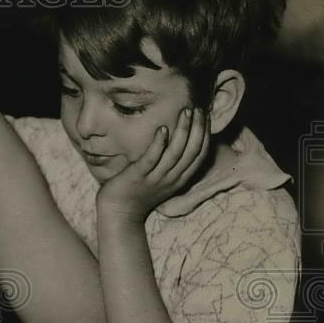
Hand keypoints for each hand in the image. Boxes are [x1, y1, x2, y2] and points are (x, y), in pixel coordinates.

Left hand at [96, 107, 210, 222]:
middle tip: (198, 109)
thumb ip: (167, 162)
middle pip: (192, 152)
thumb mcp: (159, 178)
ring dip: (182, 131)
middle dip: (198, 129)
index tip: (205, 116)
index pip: (199, 155)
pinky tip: (162, 128)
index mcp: (179, 179)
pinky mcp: (139, 176)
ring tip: (185, 112)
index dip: (205, 135)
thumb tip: (172, 137)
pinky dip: (159, 143)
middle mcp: (171, 179)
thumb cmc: (137, 192)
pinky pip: (152, 159)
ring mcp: (155, 178)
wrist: (118, 213)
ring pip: (175, 153)